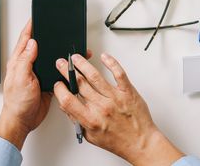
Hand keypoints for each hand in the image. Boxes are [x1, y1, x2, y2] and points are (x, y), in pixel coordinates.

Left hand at [0, 21, 50, 149]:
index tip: (36, 16)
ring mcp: (37, 73)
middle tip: (52, 24)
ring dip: (54, 50)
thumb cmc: (17, 103)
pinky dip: (60, 64)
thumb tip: (32, 42)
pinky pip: (54, 69)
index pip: (25, 39)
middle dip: (44, 34)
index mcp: (19, 62)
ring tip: (62, 40)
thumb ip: (26, 60)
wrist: (23, 121)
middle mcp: (28, 65)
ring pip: (48, 56)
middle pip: (38, 45)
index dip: (31, 27)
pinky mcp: (46, 81)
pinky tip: (66, 61)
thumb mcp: (21, 78)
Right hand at [54, 53, 183, 165]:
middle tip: (62, 64)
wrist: (140, 143)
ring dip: (83, 64)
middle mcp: (102, 107)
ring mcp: (115, 98)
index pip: (68, 100)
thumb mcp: (91, 136)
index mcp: (90, 120)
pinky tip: (104, 57)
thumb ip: (77, 120)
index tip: (58, 84)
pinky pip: (119, 73)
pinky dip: (111, 63)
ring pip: (95, 76)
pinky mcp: (128, 92)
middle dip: (67, 71)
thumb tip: (66, 106)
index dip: (59, 90)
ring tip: (77, 58)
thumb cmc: (118, 141)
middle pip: (79, 83)